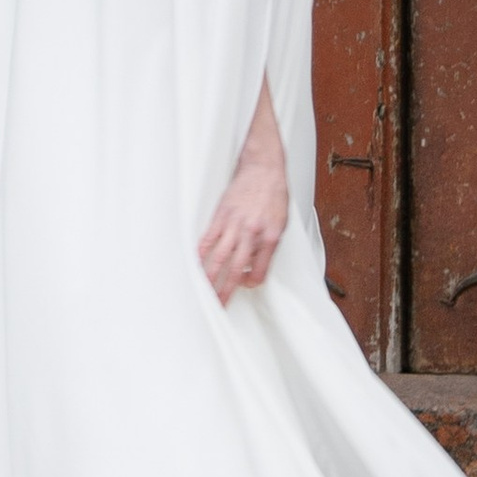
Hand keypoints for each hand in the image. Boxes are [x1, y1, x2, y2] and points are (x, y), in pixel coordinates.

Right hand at [199, 84, 288, 303]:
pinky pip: (208, 239)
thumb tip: (253, 267)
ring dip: (210, 278)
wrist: (263, 168)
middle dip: (226, 291)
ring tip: (203, 294)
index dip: (250, 283)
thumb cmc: (274, 195)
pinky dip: (201, 255)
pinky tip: (196, 266)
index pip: (258, 271)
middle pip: (235, 270)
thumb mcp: (281, 222)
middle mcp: (251, 234)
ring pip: (219, 258)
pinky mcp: (220, 216)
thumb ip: (268, 247)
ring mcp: (234, 225)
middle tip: (218, 307)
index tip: (243, 286)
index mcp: (269, 237)